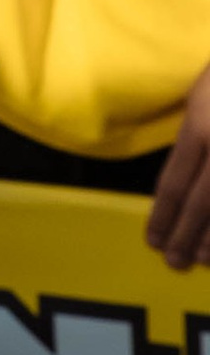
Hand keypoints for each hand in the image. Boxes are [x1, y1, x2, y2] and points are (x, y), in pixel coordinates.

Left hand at [147, 56, 209, 270]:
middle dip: (184, 238)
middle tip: (171, 262)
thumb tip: (180, 181)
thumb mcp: (201, 92)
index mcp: (201, 124)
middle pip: (203, 206)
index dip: (162, 216)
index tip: (151, 239)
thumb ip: (193, 132)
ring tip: (199, 261)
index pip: (175, 183)